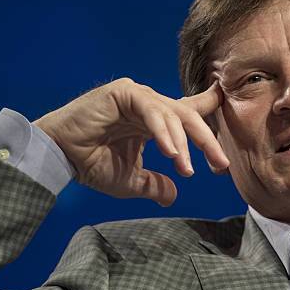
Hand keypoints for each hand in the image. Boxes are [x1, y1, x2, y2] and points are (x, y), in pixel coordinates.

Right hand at [33, 77, 228, 205]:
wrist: (58, 156)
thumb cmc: (91, 163)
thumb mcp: (131, 180)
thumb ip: (154, 185)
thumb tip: (173, 196)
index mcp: (153, 121)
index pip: (187, 113)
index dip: (209, 112)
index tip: (230, 115)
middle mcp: (148, 105)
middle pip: (187, 116)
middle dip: (207, 140)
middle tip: (221, 165)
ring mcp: (137, 96)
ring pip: (172, 115)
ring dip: (183, 144)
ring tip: (188, 169)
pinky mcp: (124, 93)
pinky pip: (151, 112)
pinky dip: (163, 132)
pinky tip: (171, 153)